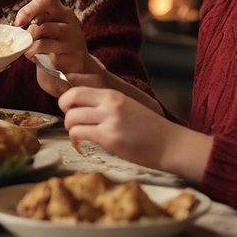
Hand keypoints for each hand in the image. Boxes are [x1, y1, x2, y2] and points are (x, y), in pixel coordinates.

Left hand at [15, 0, 102, 81]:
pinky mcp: (74, 57)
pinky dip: (41, 59)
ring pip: (44, 43)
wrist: (76, 64)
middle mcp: (70, 23)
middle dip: (29, 35)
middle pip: (44, 24)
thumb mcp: (46, 28)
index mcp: (62, 12)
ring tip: (29, 52)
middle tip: (26, 40)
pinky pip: (50, 58)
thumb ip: (36, 22)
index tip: (18, 23)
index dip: (28, 10)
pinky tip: (39, 59)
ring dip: (32, 48)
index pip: (47, 0)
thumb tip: (17, 26)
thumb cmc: (55, 42)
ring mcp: (73, 41)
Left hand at [58, 85, 211, 181]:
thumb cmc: (151, 130)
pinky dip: (75, 142)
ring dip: (70, 130)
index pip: (76, 89)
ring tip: (79, 138)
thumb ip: (107, 105)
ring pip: (71, 119)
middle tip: (74, 124)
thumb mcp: (128, 107)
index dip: (67, 101)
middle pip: (68, 100)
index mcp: (113, 94)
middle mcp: (109, 104)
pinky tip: (82, 147)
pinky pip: (78, 135)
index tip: (72, 111)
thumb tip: (85, 108)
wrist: (171, 144)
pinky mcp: (109, 138)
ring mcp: (109, 120)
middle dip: (65, 114)